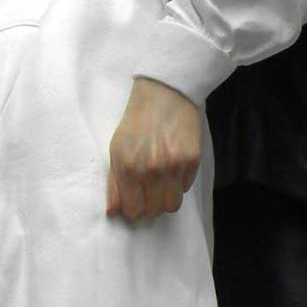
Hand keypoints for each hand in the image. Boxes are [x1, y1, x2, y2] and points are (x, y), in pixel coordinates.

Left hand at [107, 78, 201, 220]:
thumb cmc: (136, 122)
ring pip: (173, 204)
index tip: (135, 202)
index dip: (134, 209)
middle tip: (148, 195)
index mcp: (128, 167)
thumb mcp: (117, 149)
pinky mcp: (192, 160)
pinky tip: (173, 167)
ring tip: (161, 185)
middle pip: (155, 211)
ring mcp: (174, 166)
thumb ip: (114, 183)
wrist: (164, 94)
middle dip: (150, 207)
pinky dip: (179, 183)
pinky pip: (186, 187)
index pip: (133, 210)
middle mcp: (151, 170)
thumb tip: (113, 212)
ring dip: (166, 199)